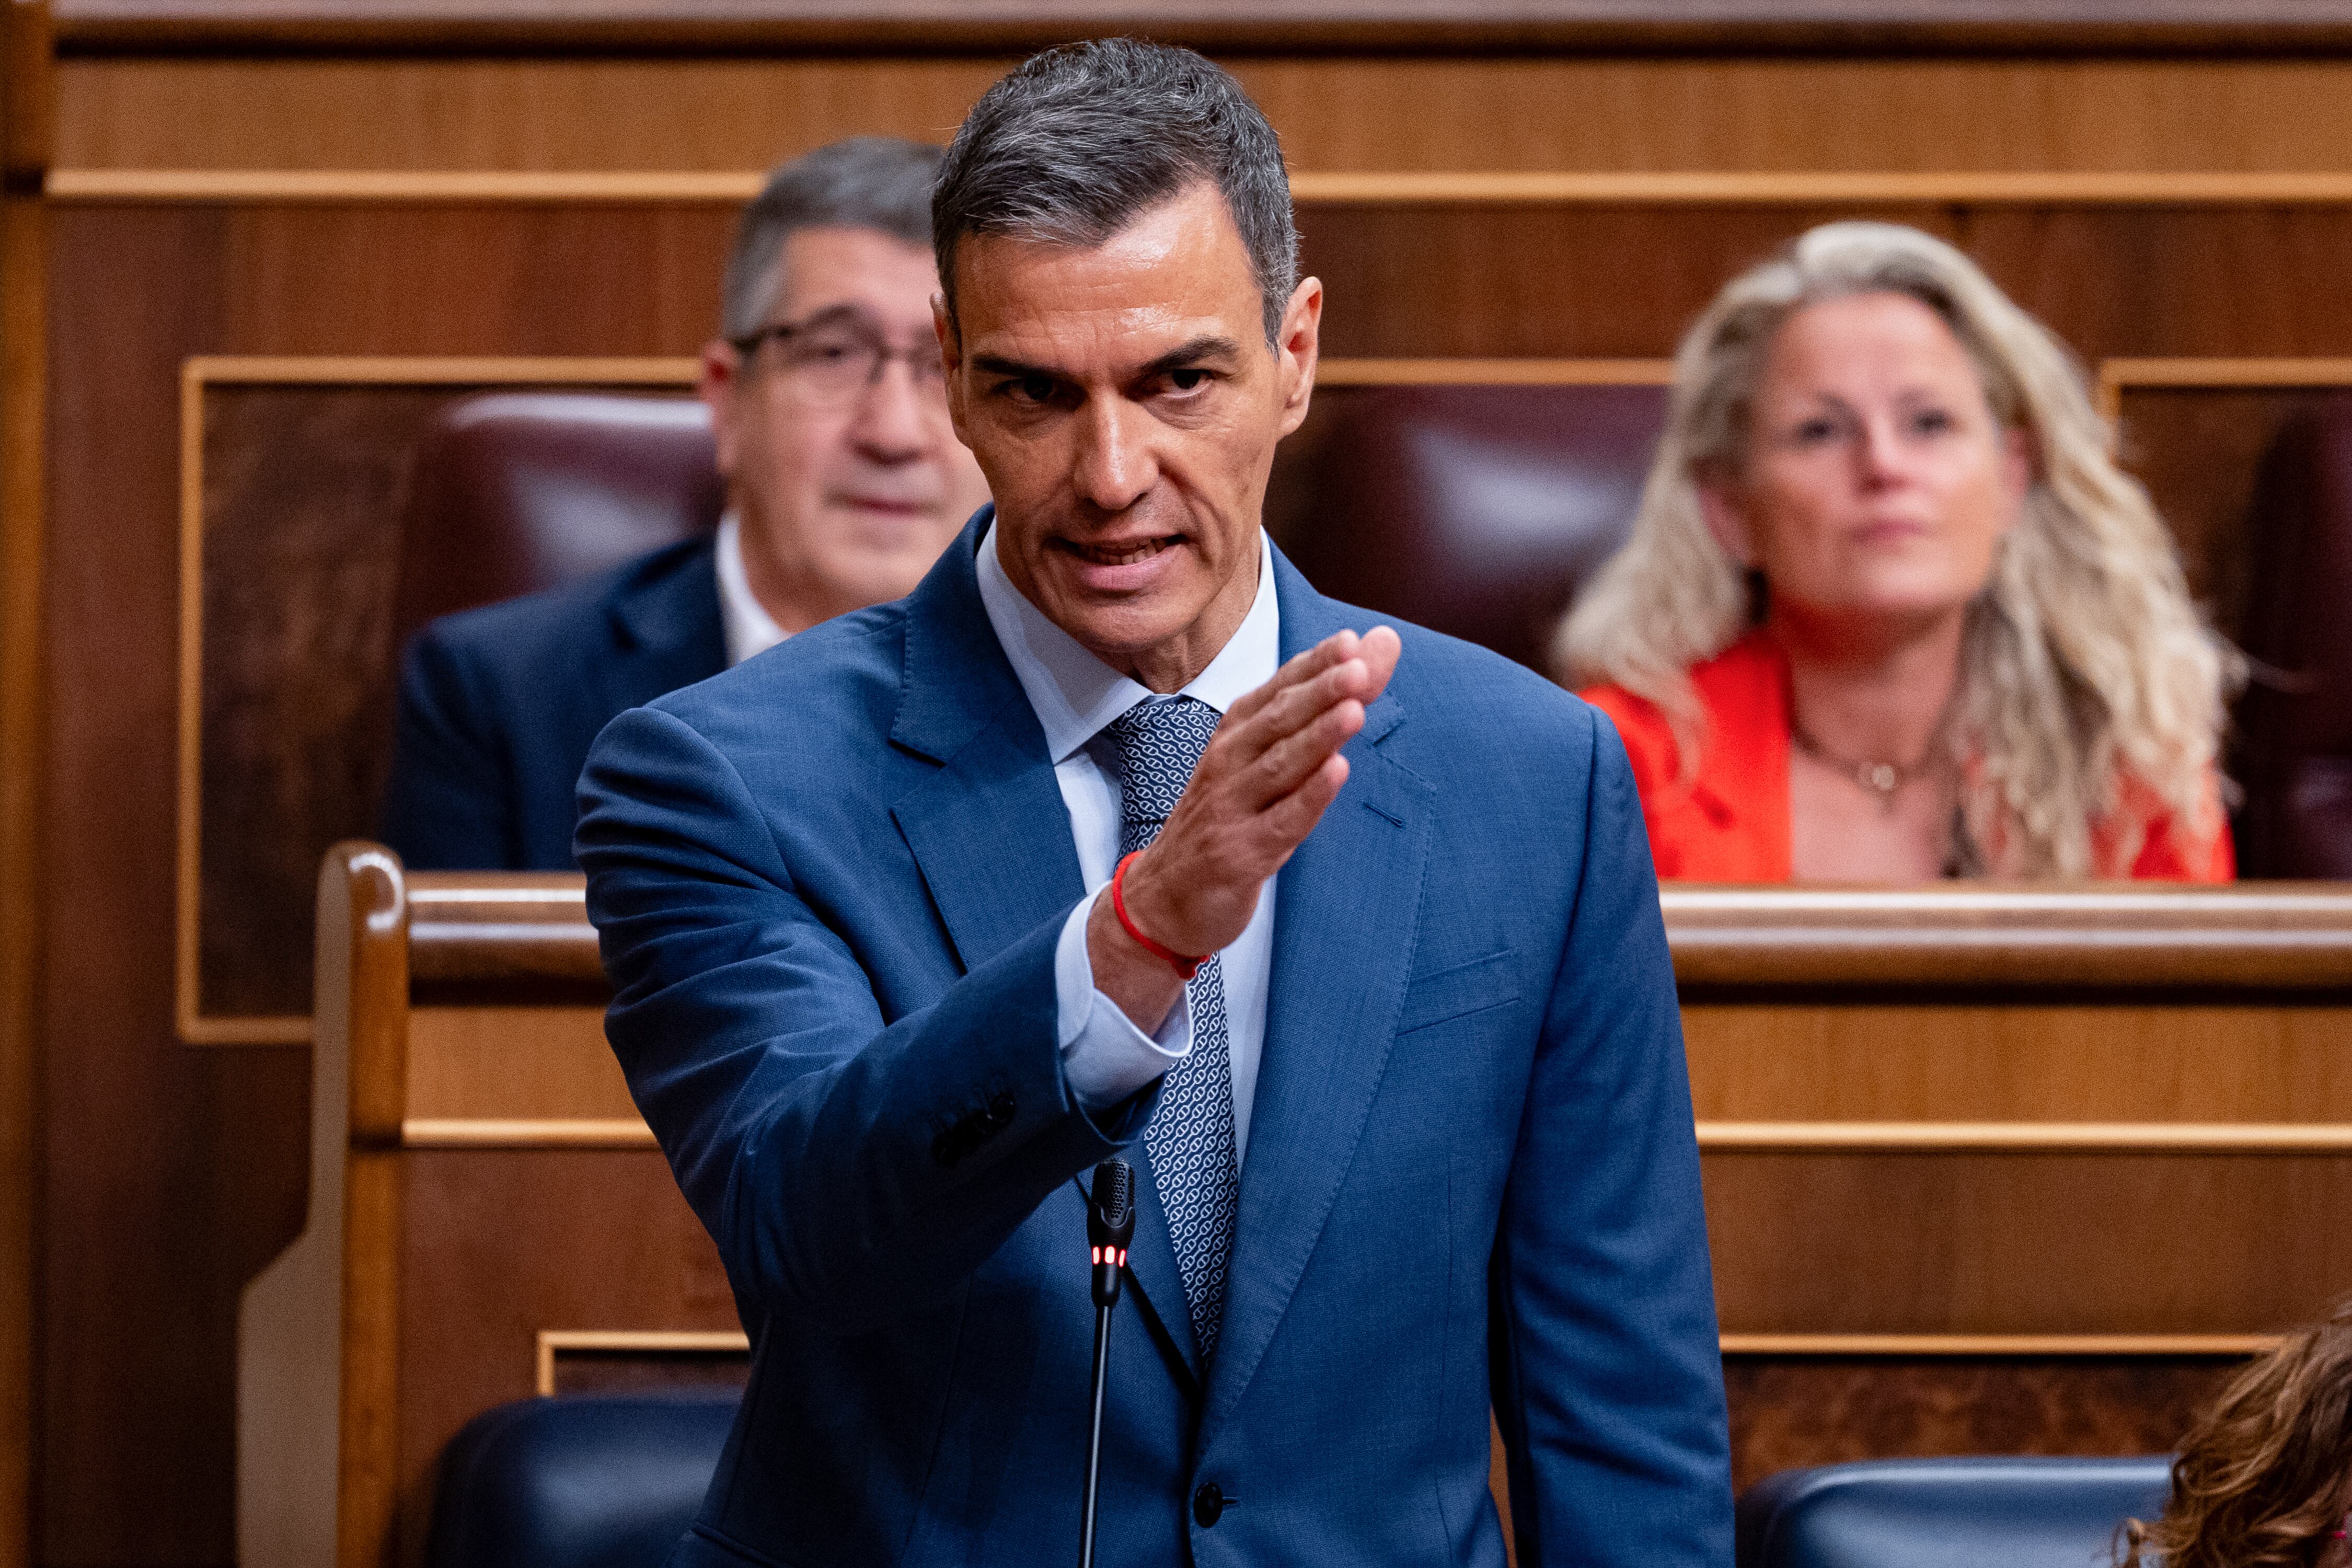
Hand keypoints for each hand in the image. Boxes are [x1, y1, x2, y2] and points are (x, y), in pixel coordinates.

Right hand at [1087, 627, 1401, 1032]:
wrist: (1163, 897)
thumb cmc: (1224, 819)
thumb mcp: (1264, 763)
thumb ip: (1316, 714)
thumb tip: (1370, 656)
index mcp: (1235, 735)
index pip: (1278, 690)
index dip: (1315, 664)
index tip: (1353, 641)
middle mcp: (1229, 763)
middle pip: (1278, 720)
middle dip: (1319, 690)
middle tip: (1357, 664)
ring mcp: (1232, 808)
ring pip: (1279, 765)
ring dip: (1317, 735)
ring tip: (1354, 708)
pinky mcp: (1240, 854)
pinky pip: (1281, 822)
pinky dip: (1308, 796)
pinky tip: (1337, 773)